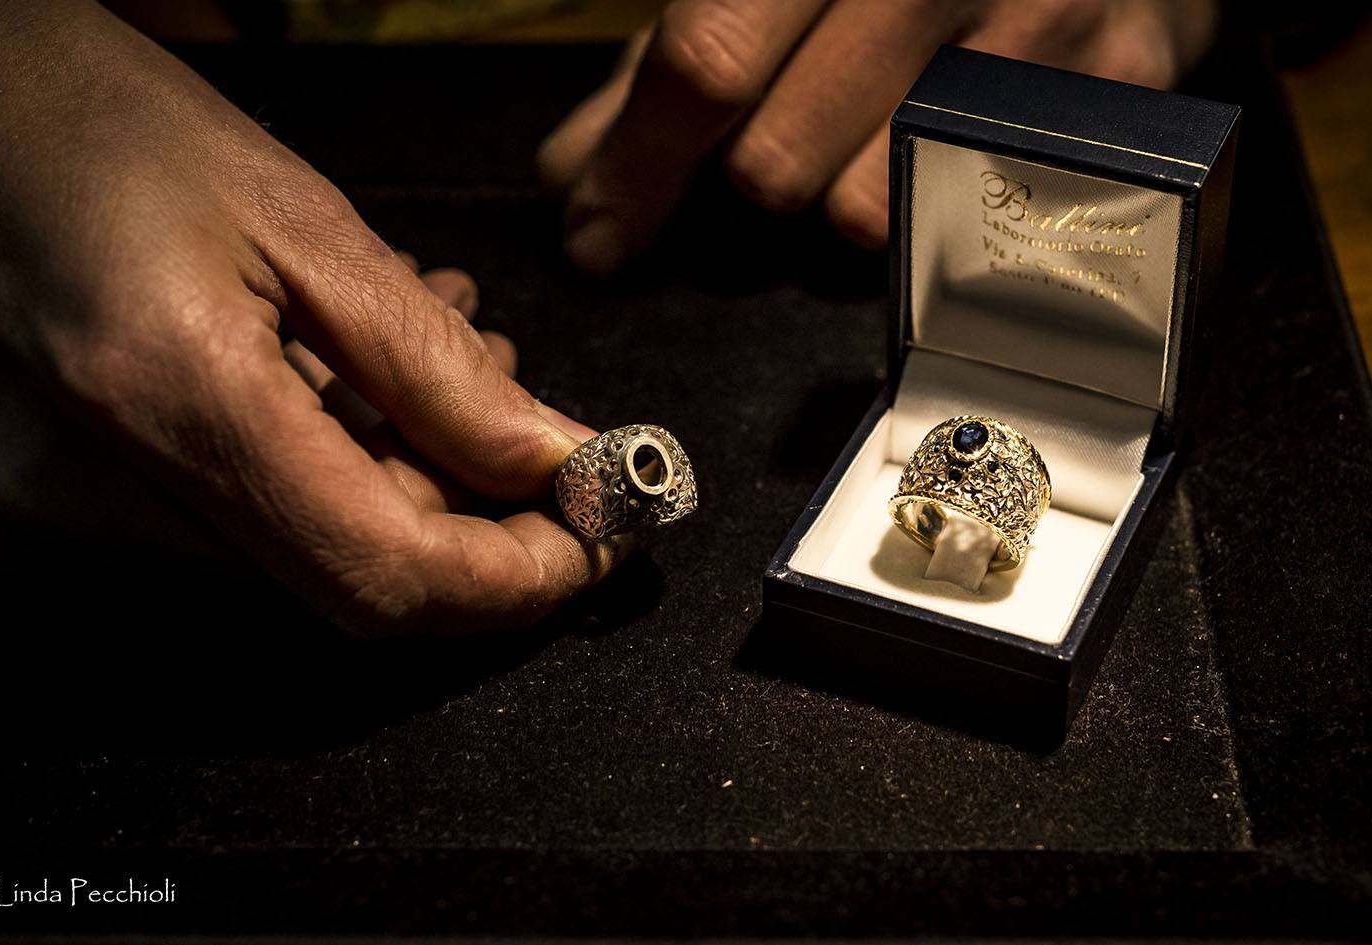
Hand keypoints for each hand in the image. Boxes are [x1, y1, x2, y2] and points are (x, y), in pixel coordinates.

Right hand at [0, 0, 626, 635]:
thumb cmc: (108, 127)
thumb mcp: (304, 222)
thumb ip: (437, 367)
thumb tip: (551, 459)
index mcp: (164, 399)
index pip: (384, 576)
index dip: (514, 578)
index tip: (595, 536)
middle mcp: (87, 496)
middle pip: (349, 574)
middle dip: (467, 509)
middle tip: (519, 412)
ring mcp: (51, 516)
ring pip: (297, 553)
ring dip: (396, 478)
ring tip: (430, 356)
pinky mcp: (41, 511)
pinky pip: (231, 526)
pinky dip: (317, 472)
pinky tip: (342, 383)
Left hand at [539, 0, 1218, 273]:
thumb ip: (665, 67)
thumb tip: (573, 179)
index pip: (705, 63)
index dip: (637, 171)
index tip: (598, 239)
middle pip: (778, 165)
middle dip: (748, 188)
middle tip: (765, 161)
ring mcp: (1034, 25)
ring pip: (870, 214)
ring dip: (840, 207)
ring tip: (870, 142)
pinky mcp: (1109, 93)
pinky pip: (972, 227)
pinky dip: (933, 217)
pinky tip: (942, 163)